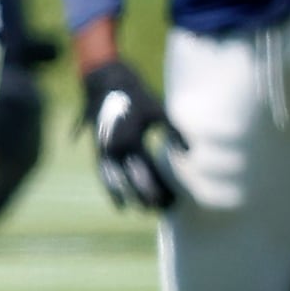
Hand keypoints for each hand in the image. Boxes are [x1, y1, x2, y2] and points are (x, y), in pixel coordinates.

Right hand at [83, 59, 183, 210]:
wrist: (105, 79)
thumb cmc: (136, 94)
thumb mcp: (158, 109)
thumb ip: (175, 132)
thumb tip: (193, 153)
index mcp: (130, 140)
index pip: (146, 174)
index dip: (159, 189)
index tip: (172, 201)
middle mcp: (113, 148)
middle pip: (128, 181)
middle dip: (142, 197)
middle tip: (157, 211)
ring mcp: (101, 148)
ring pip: (110, 180)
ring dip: (121, 195)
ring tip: (131, 210)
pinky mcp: (96, 146)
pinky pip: (102, 171)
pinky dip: (108, 186)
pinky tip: (116, 198)